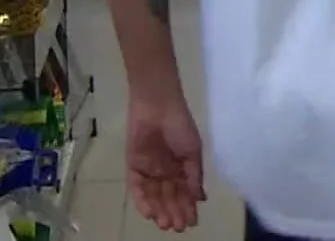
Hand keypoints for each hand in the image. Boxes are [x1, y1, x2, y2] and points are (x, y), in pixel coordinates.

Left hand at [124, 95, 205, 230]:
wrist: (158, 107)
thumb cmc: (180, 126)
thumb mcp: (193, 152)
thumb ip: (194, 176)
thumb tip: (201, 199)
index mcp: (182, 168)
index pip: (185, 193)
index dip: (188, 208)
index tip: (191, 222)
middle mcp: (166, 172)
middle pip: (169, 198)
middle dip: (174, 213)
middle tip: (177, 227)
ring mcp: (149, 171)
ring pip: (154, 197)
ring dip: (159, 211)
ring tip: (165, 224)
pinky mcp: (133, 167)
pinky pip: (137, 188)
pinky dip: (142, 201)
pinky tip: (149, 213)